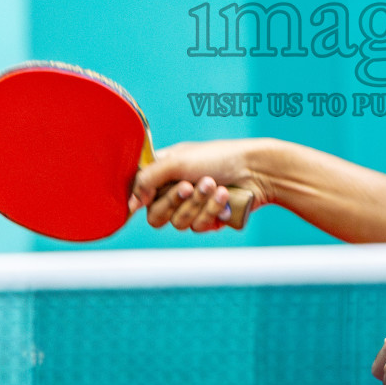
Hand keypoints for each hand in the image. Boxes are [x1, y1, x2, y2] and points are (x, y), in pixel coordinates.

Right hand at [129, 139, 273, 231]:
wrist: (255, 170)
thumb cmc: (217, 157)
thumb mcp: (177, 161)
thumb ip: (147, 180)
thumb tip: (130, 205)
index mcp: (162, 172)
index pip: (140, 195)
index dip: (145, 199)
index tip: (153, 194)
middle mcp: (174, 190)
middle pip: (156, 216)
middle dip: (177, 201)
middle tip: (192, 184)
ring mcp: (191, 206)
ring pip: (179, 223)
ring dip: (199, 204)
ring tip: (216, 185)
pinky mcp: (208, 219)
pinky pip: (199, 227)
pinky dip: (213, 211)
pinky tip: (225, 196)